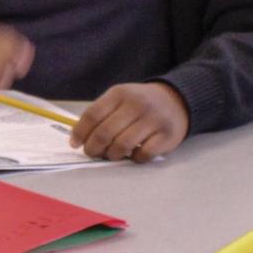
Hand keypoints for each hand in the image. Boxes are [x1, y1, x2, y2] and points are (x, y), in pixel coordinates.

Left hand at [70, 82, 189, 161]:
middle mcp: (137, 104)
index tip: (75, 144)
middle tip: (92, 153)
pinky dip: (134, 159)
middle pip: (104, 133)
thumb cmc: (140, 104)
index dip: (80, 132)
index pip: (92, 115)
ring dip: (111, 155)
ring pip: (122, 146)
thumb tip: (78, 138)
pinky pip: (143, 154)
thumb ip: (101, 114)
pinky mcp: (167, 135)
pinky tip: (134, 154)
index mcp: (120, 93)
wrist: (177, 100)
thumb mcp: (120, 99)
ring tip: (112, 154)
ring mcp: (153, 119)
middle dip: (93, 148)